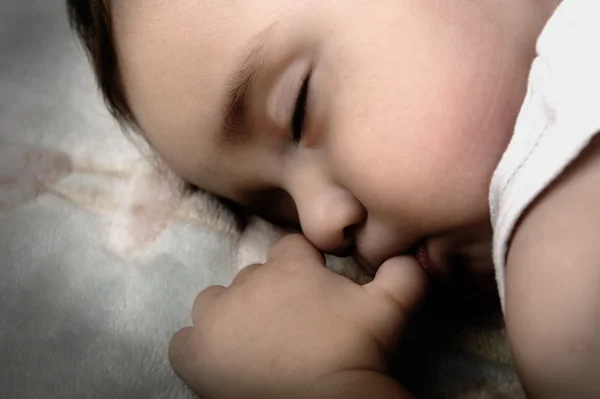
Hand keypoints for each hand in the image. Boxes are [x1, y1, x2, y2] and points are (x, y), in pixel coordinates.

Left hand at [169, 234, 428, 397]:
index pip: (291, 249)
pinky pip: (186, 340)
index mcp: (288, 267)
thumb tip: (405, 250)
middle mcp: (246, 283)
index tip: (315, 289)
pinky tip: (221, 363)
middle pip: (255, 277)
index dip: (305, 267)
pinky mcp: (193, 354)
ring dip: (233, 315)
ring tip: (256, 344)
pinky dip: (200, 348)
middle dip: (272, 294)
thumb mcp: (388, 309)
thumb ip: (400, 272)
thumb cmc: (353, 353)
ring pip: (217, 302)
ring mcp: (215, 318)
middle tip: (294, 326)